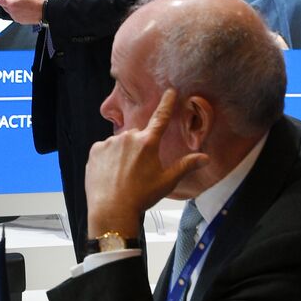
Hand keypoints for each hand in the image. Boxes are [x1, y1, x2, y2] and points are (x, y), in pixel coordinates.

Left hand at [0, 0, 43, 24]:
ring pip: (10, 10)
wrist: (45, 11)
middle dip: (7, 1)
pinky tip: (25, 9)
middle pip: (5, 6)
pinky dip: (17, 11)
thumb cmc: (36, 2)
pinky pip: (14, 15)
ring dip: (13, 7)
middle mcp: (12, 12)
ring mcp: (15, 18)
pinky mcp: (19, 21)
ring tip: (23, 4)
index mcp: (12, 4)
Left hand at [85, 89, 209, 238]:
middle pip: (137, 137)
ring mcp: (110, 143)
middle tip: (138, 170)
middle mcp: (128, 137)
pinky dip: (107, 159)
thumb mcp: (167, 181)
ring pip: (120, 144)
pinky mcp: (95, 150)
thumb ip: (186, 165)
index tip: (170, 90)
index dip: (167, 103)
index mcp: (148, 143)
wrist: (112, 210)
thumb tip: (205, 157)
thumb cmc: (141, 196)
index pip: (161, 117)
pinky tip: (110, 174)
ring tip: (123, 175)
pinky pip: (104, 150)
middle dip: (139, 148)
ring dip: (122, 153)